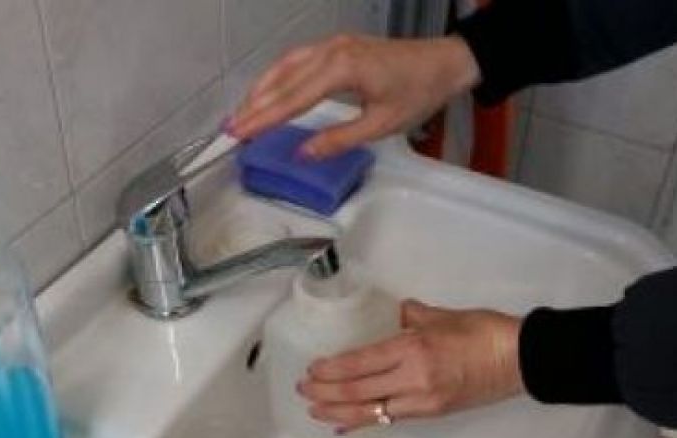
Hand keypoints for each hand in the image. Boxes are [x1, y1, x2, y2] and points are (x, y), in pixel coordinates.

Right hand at [227, 34, 479, 158]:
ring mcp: (334, 44)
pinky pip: (299, 59)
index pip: (292, 98)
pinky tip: (270, 90)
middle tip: (231, 129)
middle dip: (255, 105)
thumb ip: (339, 140)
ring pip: (286, 65)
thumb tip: (303, 154)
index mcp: (342, 69)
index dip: (263, 118)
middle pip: (283, 80)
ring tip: (244, 113)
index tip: (240, 133)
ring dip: (262, 89)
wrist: (445, 62)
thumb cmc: (418, 92)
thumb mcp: (381, 125)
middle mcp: (333, 50)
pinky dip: (279, 76)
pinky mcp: (339, 46)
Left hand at [297, 300, 523, 432]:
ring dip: (339, 412)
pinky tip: (346, 423)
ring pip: (371, 412)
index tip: (313, 370)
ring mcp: (422, 401)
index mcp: (414, 350)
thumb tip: (393, 315)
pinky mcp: (431, 413)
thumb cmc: (485, 332)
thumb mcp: (443, 316)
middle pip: (360, 392)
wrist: (520, 359)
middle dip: (327, 393)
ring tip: (315, 411)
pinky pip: (390, 418)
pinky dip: (365, 421)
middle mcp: (413, 380)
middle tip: (303, 391)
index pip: (362, 363)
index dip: (333, 370)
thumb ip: (412, 317)